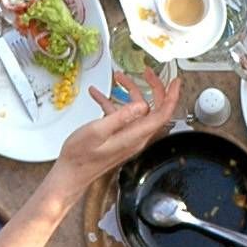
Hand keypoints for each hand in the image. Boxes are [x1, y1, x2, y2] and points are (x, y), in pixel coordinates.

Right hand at [47, 70, 182, 183]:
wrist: (70, 174)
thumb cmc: (80, 156)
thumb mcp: (98, 131)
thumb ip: (121, 117)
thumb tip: (142, 105)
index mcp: (135, 135)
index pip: (162, 114)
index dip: (171, 96)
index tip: (175, 81)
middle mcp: (136, 137)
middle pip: (154, 109)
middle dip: (153, 88)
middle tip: (148, 72)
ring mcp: (127, 137)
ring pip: (137, 110)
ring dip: (129, 91)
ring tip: (119, 77)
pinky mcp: (118, 137)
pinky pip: (121, 116)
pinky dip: (111, 102)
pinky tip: (98, 94)